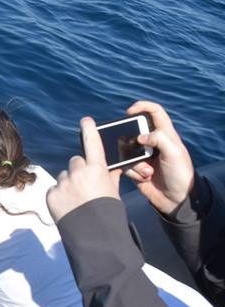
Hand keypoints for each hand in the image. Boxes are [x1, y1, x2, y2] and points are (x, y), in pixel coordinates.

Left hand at [47, 117, 122, 221]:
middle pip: (76, 161)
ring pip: (64, 175)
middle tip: (85, 187)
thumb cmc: (108, 213)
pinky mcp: (51, 194)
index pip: (92, 143)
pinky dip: (60, 195)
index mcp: (97, 169)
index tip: (86, 120)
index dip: (89, 130)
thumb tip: (111, 167)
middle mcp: (78, 172)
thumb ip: (110, 176)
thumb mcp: (113, 192)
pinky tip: (68, 207)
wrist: (95, 236)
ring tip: (77, 201)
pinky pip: (55, 189)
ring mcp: (63, 183)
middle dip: (79, 170)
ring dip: (69, 183)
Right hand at [123, 100, 194, 215]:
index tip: (129, 112)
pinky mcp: (135, 168)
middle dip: (131, 141)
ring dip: (134, 162)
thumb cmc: (180, 175)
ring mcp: (143, 156)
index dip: (142, 107)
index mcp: (166, 135)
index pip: (155, 112)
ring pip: (126, 150)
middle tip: (134, 150)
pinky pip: (125, 165)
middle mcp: (153, 143)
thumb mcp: (175, 154)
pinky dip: (132, 171)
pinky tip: (145, 178)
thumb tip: (139, 137)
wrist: (175, 200)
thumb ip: (159, 139)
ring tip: (147, 172)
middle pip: (134, 131)